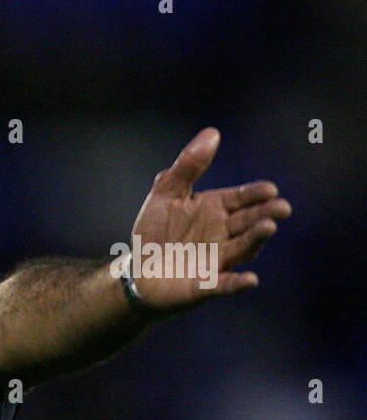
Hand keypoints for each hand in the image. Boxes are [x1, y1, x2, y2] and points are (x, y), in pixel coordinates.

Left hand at [127, 127, 290, 314]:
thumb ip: (188, 167)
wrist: (138, 272)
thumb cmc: (155, 232)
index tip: (269, 189)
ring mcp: (218, 261)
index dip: (256, 194)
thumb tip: (212, 133)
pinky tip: (250, 280)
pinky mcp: (206, 286)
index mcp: (216, 209)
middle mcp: (224, 234)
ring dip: (256, 239)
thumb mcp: (166, 194)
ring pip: (243, 249)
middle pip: (249, 222)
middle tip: (281, 207)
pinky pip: (225, 285)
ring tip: (268, 227)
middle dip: (265, 214)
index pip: (242, 198)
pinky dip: (237, 283)